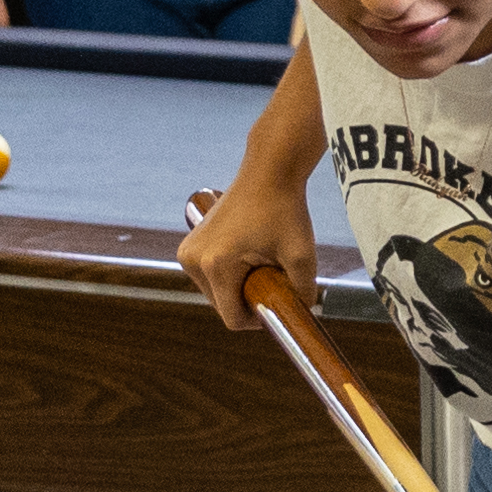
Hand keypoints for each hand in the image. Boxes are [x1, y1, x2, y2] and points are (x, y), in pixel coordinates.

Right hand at [176, 182, 294, 328]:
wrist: (269, 171)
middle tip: (273, 277)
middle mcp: (194, 260)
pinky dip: (230, 275)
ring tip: (261, 262)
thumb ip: (304, 292)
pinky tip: (247, 255)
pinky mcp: (189, 246)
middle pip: (223, 306)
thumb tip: (301, 315)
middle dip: (248, 300)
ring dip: (239, 288)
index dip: (258, 319)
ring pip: (216, 294)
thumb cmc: (286, 209)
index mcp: (217, 265)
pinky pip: (210, 277)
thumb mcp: (302, 256)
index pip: (233, 318)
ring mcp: (188, 253)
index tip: (277, 303)